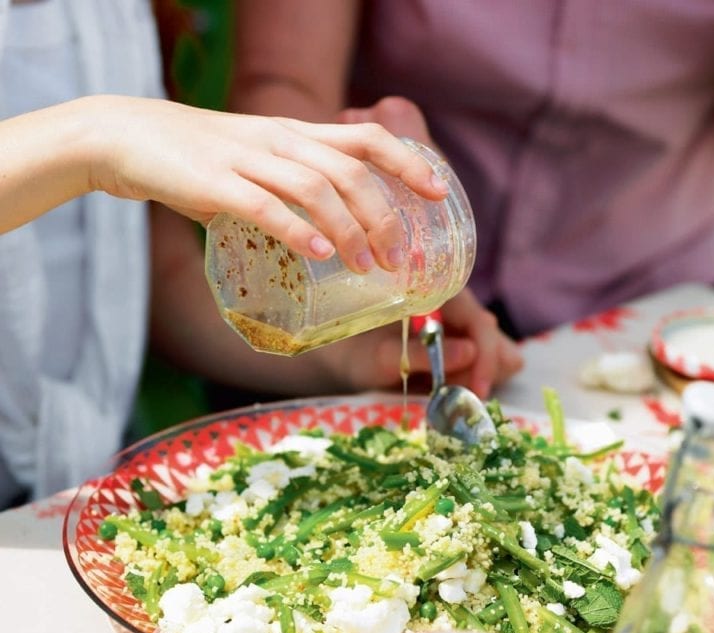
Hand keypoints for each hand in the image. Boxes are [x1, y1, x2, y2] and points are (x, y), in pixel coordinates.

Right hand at [0, 94, 448, 273]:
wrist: (127, 139)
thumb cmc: (199, 160)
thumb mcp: (258, 164)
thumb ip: (293, 192)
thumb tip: (327, 236)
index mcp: (295, 135)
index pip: (366, 138)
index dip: (408, 163)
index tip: (438, 194)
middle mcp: (280, 141)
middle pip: (351, 170)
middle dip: (385, 215)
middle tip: (400, 259)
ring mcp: (248, 159)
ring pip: (316, 187)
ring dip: (350, 229)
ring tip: (368, 268)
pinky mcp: (214, 183)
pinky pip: (264, 205)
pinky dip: (297, 230)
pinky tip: (320, 255)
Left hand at [318, 288, 523, 397]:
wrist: (344, 358)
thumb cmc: (356, 350)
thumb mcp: (381, 356)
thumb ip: (422, 354)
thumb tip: (471, 351)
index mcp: (439, 295)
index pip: (481, 325)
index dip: (486, 357)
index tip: (478, 390)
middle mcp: (459, 309)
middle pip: (498, 344)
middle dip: (482, 375)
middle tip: (452, 395)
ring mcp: (466, 331)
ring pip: (498, 360)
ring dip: (475, 382)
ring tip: (439, 389)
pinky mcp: (466, 351)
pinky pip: (485, 370)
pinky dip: (471, 385)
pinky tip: (444, 389)